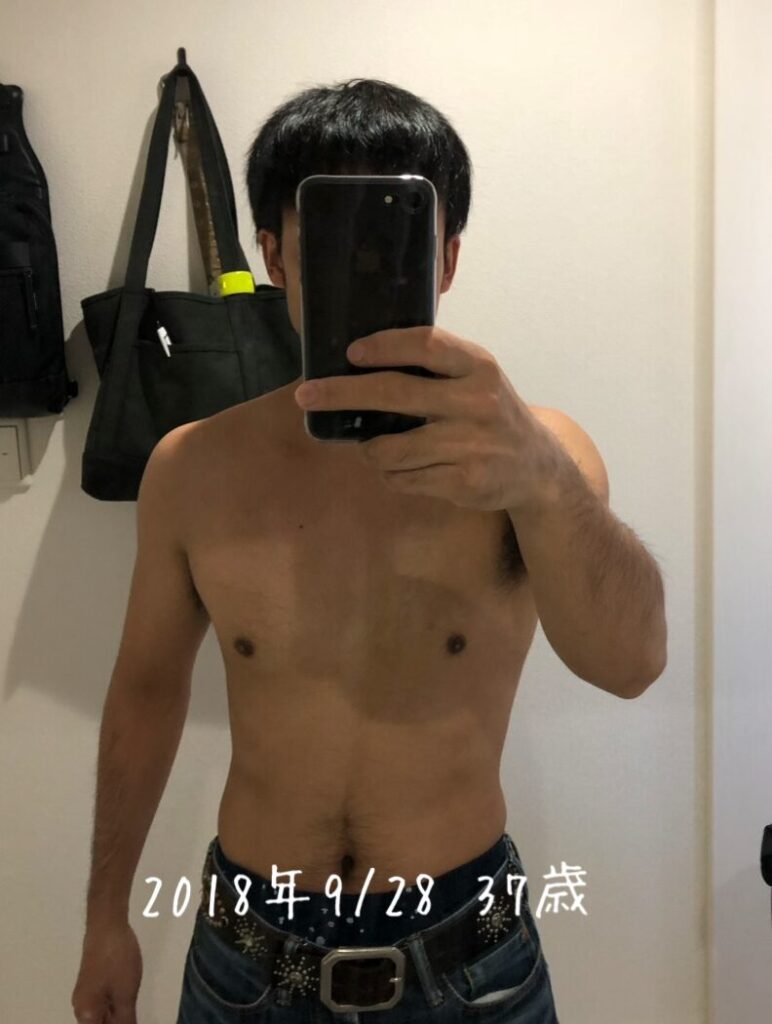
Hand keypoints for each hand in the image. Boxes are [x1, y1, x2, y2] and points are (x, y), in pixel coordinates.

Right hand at [71, 921, 141, 1023]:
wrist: (107, 924)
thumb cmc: (117, 960)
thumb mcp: (126, 994)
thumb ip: (126, 1020)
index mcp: (85, 1014)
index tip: (132, 1019)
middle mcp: (81, 1007)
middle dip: (118, 1022)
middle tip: (134, 1012)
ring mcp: (86, 993)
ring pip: (103, 1014)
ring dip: (118, 1016)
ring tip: (134, 1006)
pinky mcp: (93, 980)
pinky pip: (104, 1002)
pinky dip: (116, 1005)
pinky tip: (129, 998)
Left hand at [293, 326, 559, 513]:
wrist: (537, 467)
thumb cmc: (492, 413)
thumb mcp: (477, 378)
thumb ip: (435, 368)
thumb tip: (358, 362)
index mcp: (478, 367)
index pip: (426, 345)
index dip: (384, 346)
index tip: (350, 352)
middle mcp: (476, 403)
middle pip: (395, 394)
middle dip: (343, 393)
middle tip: (307, 395)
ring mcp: (470, 446)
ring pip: (391, 448)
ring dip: (371, 449)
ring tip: (375, 447)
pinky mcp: (463, 482)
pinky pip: (403, 479)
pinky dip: (392, 474)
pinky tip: (404, 468)